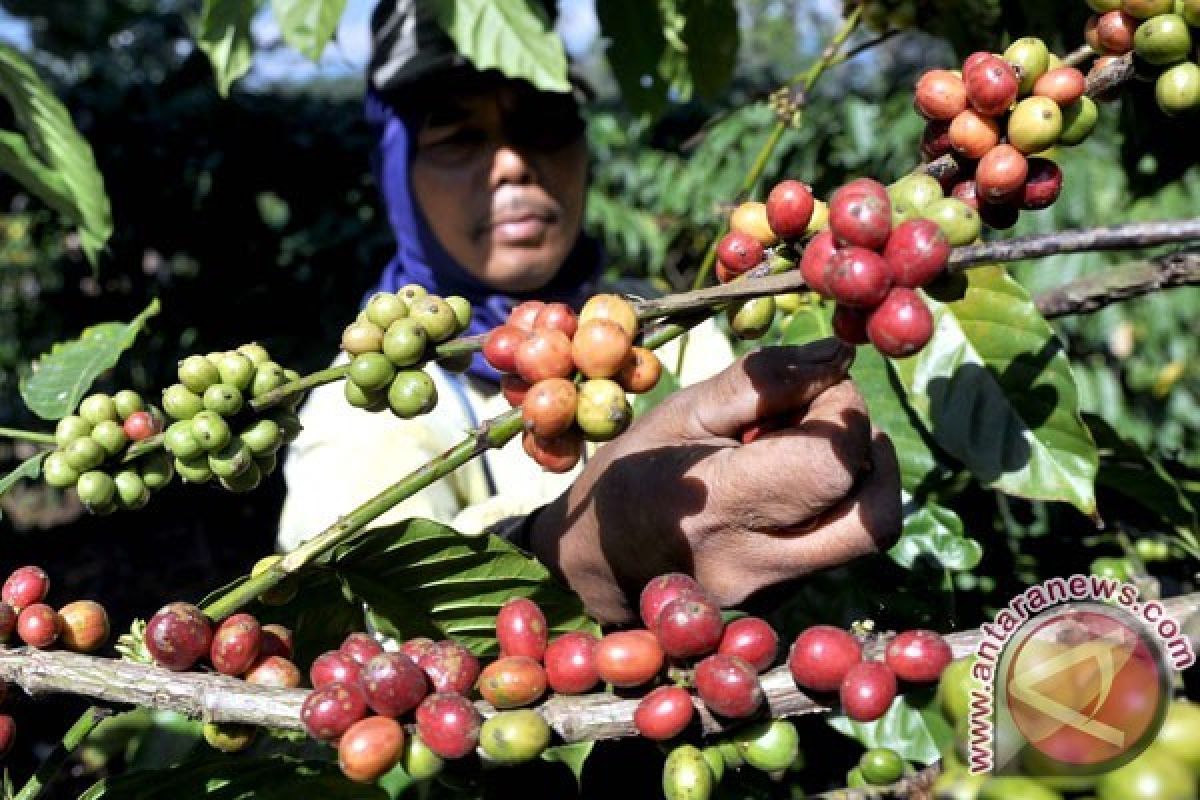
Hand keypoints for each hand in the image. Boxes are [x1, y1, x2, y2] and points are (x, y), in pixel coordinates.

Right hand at [529, 338, 901, 624]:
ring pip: (865, 537)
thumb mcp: (680, 412)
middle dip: (868, 451)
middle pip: (874, 517)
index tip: (814, 385)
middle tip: (826, 420)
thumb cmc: (632, 474)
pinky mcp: (782, 605)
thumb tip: (841, 355)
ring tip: (804, 450)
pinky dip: (833, 505)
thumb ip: (761, 381)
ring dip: (857, 480)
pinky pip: (837, 550)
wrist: (596, 562)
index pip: (831, 463)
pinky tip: (788, 485)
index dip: (844, 411)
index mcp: (719, 506)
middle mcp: (754, 565)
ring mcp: (772, 596)